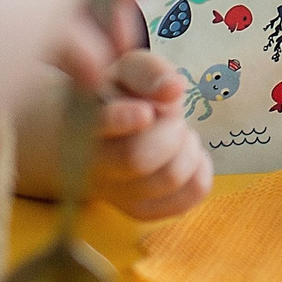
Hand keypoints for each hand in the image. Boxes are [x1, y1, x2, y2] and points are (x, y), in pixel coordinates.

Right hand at [88, 51, 212, 218]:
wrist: (85, 136)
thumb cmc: (113, 97)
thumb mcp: (124, 71)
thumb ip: (148, 71)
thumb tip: (174, 89)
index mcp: (81, 119)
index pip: (94, 126)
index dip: (121, 120)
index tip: (146, 112)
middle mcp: (90, 163)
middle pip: (137, 157)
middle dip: (169, 130)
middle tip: (171, 116)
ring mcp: (113, 193)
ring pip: (167, 179)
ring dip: (186, 149)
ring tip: (177, 133)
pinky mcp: (139, 210)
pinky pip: (186, 199)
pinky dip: (199, 173)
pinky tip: (187, 154)